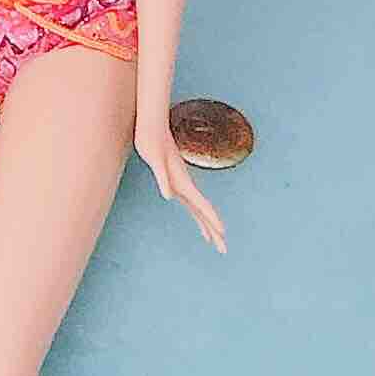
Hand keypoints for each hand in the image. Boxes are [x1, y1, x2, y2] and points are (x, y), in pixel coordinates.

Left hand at [137, 116, 225, 250]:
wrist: (151, 125)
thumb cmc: (151, 141)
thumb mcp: (154, 160)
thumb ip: (163, 177)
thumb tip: (169, 196)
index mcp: (183, 183)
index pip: (201, 205)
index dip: (212, 219)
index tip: (222, 234)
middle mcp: (185, 184)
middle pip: (203, 211)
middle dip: (214, 230)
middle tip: (223, 249)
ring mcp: (182, 182)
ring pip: (198, 208)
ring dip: (206, 224)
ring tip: (212, 239)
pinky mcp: (175, 179)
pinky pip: (190, 201)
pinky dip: (196, 212)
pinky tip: (197, 216)